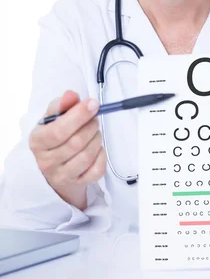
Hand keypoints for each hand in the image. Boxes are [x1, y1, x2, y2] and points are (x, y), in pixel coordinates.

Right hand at [29, 90, 106, 209]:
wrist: (54, 164)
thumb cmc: (54, 135)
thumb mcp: (53, 118)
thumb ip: (61, 104)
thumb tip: (71, 95)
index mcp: (38, 141)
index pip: (59, 130)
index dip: (79, 116)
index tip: (92, 104)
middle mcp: (46, 161)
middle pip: (76, 143)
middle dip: (91, 126)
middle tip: (94, 118)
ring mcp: (62, 175)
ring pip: (87, 156)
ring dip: (97, 139)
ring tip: (94, 132)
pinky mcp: (77, 183)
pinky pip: (97, 170)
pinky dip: (102, 156)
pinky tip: (97, 148)